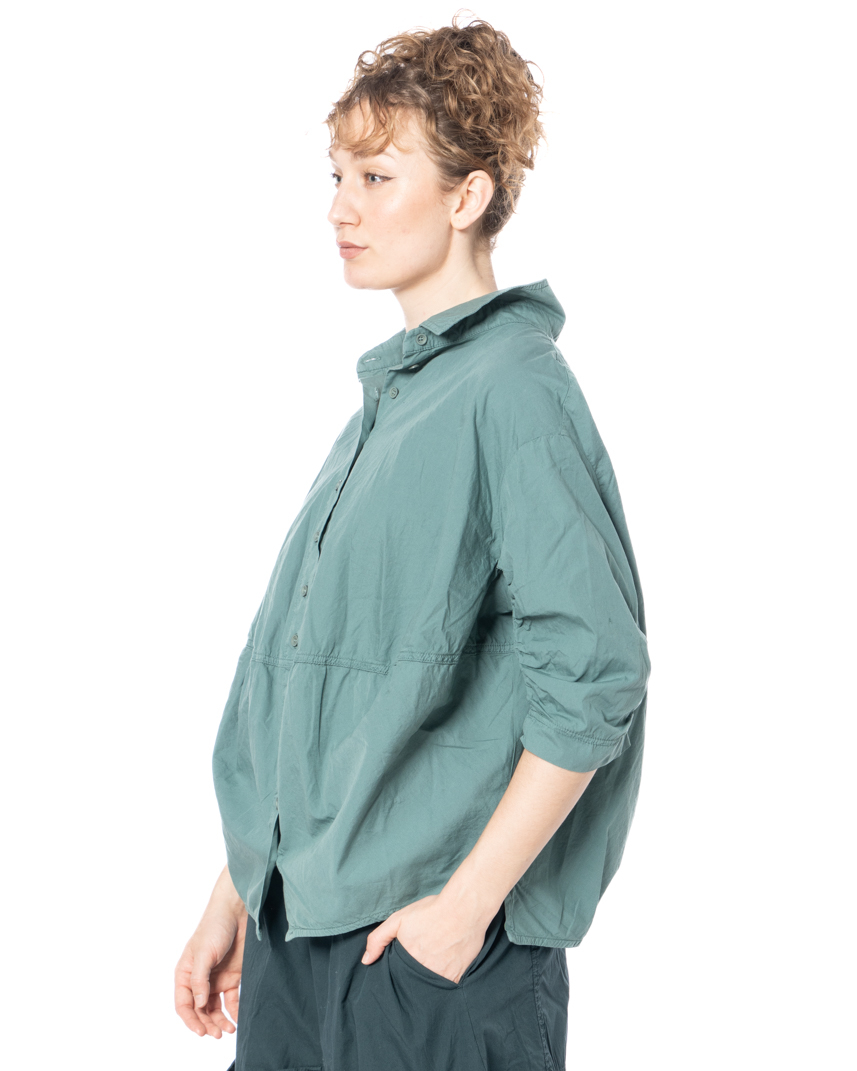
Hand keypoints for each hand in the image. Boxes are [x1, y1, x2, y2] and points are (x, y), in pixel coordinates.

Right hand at [175, 908, 246, 1038]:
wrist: (237, 911)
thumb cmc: (215, 927)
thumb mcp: (203, 953)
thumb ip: (200, 980)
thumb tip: (200, 1005)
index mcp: (185, 974)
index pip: (184, 1004)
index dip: (191, 1020)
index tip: (201, 1031)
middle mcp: (199, 980)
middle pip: (200, 1009)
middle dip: (207, 1023)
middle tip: (217, 1034)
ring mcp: (216, 979)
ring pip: (215, 1008)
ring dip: (220, 1021)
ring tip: (228, 1030)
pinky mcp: (233, 976)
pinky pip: (232, 999)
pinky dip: (234, 1011)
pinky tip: (238, 1019)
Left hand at [360, 892, 490, 983]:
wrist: (464, 908)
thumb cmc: (432, 911)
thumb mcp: (399, 919)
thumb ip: (378, 939)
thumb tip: (366, 961)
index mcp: (408, 961)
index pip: (398, 978)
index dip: (400, 972)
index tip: (405, 963)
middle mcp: (423, 973)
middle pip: (413, 983)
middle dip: (414, 976)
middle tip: (422, 958)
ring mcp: (441, 977)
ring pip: (430, 986)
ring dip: (429, 978)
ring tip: (434, 960)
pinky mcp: (457, 978)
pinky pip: (447, 985)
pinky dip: (444, 978)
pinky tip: (446, 963)